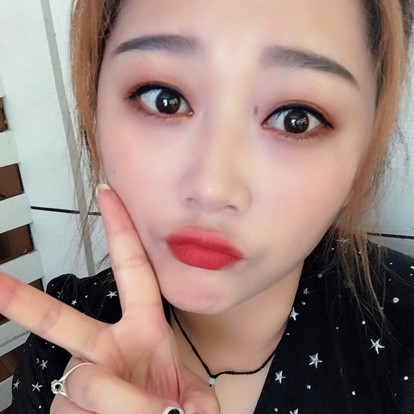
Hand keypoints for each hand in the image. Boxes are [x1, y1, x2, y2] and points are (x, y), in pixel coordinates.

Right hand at [0, 187, 217, 412]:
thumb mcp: (193, 402)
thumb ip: (178, 399)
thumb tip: (146, 407)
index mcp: (144, 331)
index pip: (134, 272)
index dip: (122, 233)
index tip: (109, 196)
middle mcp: (107, 348)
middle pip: (63, 320)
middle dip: (26, 301)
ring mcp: (83, 378)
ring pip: (82, 380)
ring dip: (113, 402)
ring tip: (137, 413)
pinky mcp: (65, 407)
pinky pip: (71, 408)